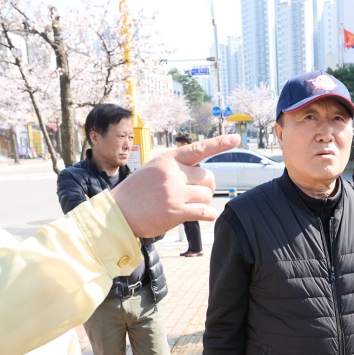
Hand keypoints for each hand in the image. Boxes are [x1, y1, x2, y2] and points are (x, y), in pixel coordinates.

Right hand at [113, 135, 238, 236]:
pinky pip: (205, 211)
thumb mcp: (152, 169)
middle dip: (207, 186)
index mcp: (167, 160)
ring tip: (190, 204)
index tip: (235, 139)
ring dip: (204, 201)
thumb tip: (199, 171)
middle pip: (208, 177)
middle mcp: (172, 174)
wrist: (118, 213)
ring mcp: (174, 193)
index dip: (219, 143)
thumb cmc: (135, 192)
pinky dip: (208, 214)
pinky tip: (203, 215)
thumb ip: (174, 166)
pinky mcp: (176, 212)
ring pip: (207, 195)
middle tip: (198, 193)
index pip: (198, 149)